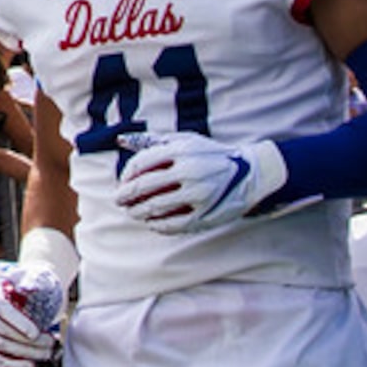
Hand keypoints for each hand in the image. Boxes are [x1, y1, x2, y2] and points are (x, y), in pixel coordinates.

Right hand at [0, 263, 62, 366]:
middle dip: (25, 341)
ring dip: (25, 353)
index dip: (16, 321)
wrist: (40, 289)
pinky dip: (17, 364)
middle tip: (50, 343)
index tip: (36, 332)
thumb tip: (28, 287)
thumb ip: (33, 279)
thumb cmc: (38, 280)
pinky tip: (34, 365)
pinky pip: (1, 358)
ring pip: (0, 346)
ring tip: (48, 352)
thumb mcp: (38, 274)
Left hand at [111, 131, 287, 232]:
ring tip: (132, 212)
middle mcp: (189, 171)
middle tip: (118, 200)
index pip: (140, 163)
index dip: (126, 174)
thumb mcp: (184, 140)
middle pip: (144, 186)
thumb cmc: (207, 154)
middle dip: (125, 195)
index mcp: (181, 150)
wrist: (248, 172)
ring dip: (137, 212)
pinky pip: (173, 224)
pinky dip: (157, 225)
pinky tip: (151, 223)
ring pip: (155, 207)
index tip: (122, 181)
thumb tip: (120, 141)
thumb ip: (152, 141)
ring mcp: (198, 194)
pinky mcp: (205, 213)